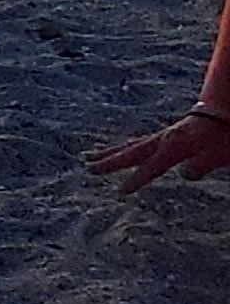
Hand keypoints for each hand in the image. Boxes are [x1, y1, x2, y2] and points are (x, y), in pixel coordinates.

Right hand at [86, 105, 229, 190]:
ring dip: (108, 152)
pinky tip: (116, 150)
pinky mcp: (163, 137)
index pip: (151, 167)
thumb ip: (201, 165)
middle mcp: (161, 140)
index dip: (136, 179)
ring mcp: (160, 137)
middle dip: (109, 161)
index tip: (120, 191)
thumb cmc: (221, 136)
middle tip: (87, 167)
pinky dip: (121, 147)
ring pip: (128, 145)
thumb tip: (185, 175)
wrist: (222, 113)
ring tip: (87, 156)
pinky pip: (136, 142)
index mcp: (173, 147)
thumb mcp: (217, 154)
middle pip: (130, 152)